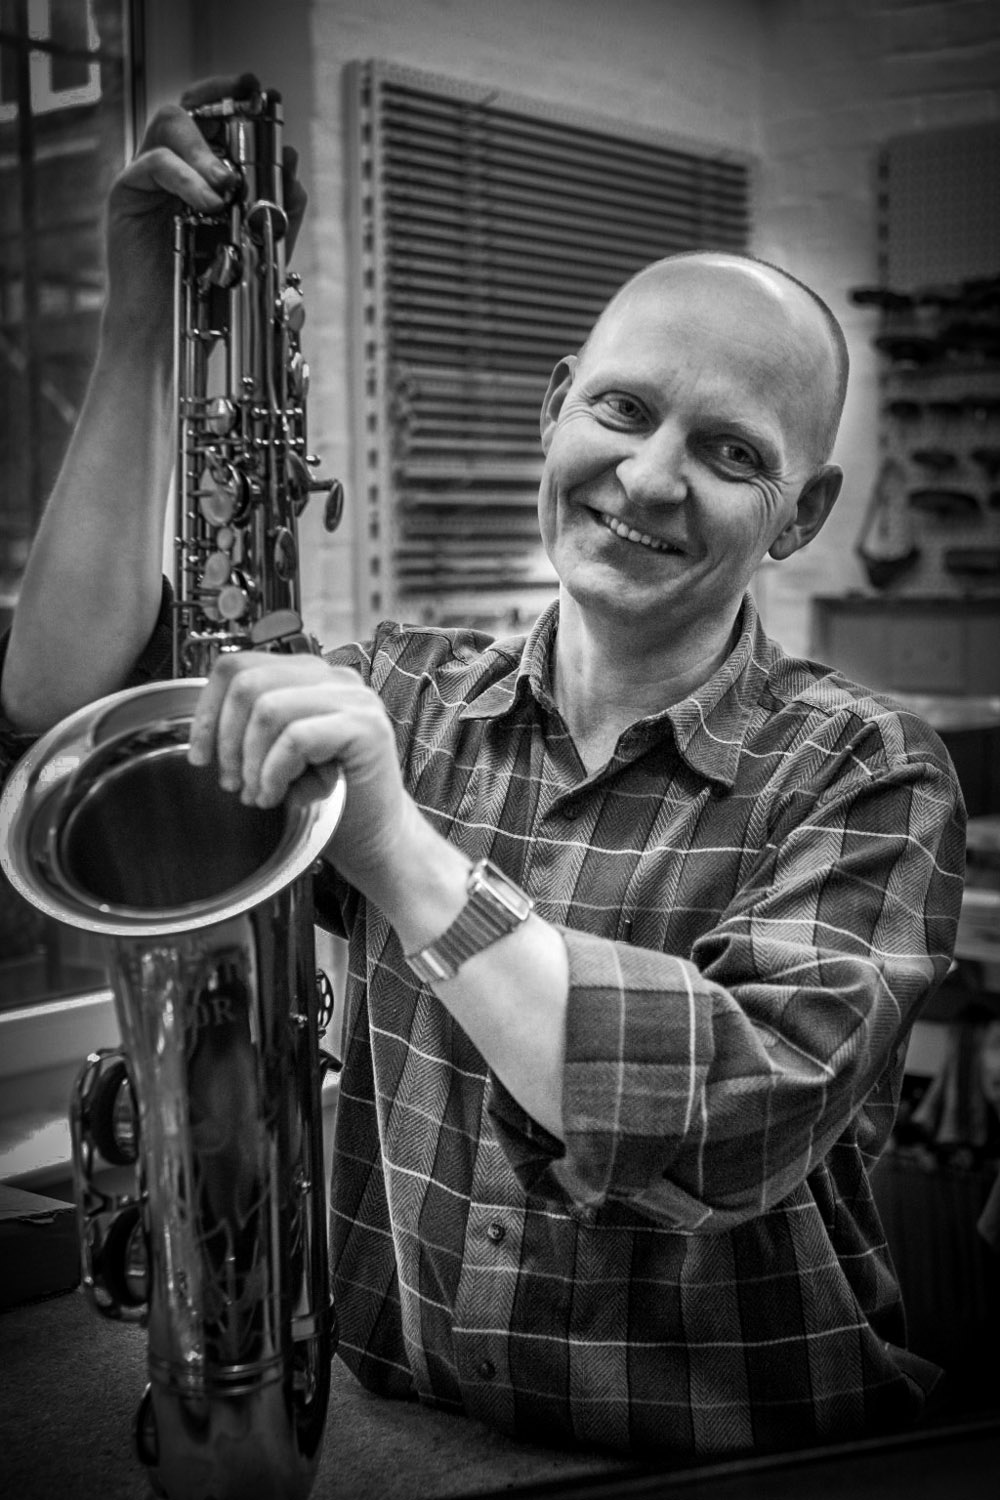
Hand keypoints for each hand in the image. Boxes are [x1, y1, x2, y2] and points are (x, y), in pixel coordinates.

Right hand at [102, 72, 306, 346]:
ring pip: (169, 124)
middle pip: (189, 108)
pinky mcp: (126, 195)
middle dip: (218, 109)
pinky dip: (186, 176)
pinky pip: (152, 163)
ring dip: (205, 149)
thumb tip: (293, 166)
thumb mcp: (259, 251)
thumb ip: (280, 212)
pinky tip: (209, 204)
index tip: (254, 89)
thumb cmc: (211, 298)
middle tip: (244, 132)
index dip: (231, 96)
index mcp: (204, 174)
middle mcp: (175, 169)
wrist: (171, 338)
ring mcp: (149, 180)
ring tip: (228, 187)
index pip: (213, 116)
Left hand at [187, 652, 414, 892]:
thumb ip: (252, 726)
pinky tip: (276, 796)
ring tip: (256, 793)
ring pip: (269, 707)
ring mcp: (355, 700)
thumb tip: (202, 726)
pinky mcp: (365, 727)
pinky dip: (274, 772)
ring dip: (251, 759)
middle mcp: (335, 679)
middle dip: (225, 738)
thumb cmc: (328, 803)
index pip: (238, 665)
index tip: (199, 753)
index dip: (207, 708)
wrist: (377, 840)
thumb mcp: (276, 755)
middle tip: (230, 782)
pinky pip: (296, 737)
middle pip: (248, 682)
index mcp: (310, 677)